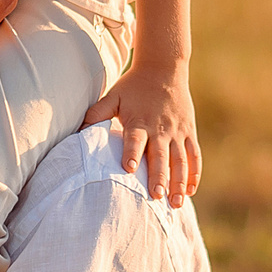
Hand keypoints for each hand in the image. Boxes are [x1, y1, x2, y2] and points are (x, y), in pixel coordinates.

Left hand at [84, 61, 200, 205]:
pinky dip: (194, 173)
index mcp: (139, 120)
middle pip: (160, 155)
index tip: (128, 169)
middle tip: (156, 197)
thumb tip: (77, 131)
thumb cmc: (133, 86)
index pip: (134, 139)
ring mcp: (177, 131)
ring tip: (176, 203)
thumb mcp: (113, 96)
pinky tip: (191, 191)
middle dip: (159, 177)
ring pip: (180, 160)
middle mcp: (160, 128)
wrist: (164, 67)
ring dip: (179, 182)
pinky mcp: (189, 132)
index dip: (131, 153)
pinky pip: (194, 155)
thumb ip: (96, 113)